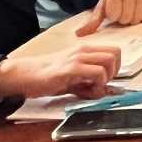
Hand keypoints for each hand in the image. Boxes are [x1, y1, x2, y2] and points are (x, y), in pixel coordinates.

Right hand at [0, 47, 120, 102]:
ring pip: (109, 61)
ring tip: (92, 89)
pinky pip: (97, 72)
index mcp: (85, 49)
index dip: (115, 67)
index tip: (104, 80)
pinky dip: (98, 85)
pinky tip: (85, 91)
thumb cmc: (48, 76)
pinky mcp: (71, 69)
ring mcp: (78, 58)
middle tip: (100, 84)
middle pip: (115, 54)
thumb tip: (105, 91)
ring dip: (106, 78)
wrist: (26, 74)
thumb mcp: (73, 77)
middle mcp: (84, 50)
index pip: (114, 51)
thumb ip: (89, 81)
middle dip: (113, 72)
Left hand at [77, 0, 141, 33]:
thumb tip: (78, 34)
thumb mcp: (103, 5)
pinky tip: (140, 9)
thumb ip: (93, 21)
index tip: (115, 10)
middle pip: (126, 18)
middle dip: (124, 18)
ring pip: (138, 18)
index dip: (114, 16)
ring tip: (131, 10)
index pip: (114, 15)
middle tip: (124, 11)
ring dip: (133, 18)